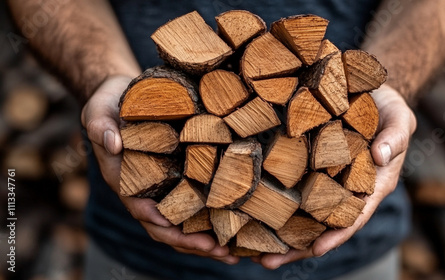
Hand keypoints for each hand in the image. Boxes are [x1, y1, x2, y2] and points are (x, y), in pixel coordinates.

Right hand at [81, 75, 238, 264]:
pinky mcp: (178, 179)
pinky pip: (193, 206)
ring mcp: (161, 188)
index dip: (157, 220)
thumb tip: (113, 144)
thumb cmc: (109, 103)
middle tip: (219, 251)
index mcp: (123, 178)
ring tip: (232, 252)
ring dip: (204, 241)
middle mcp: (143, 190)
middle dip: (189, 241)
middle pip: (164, 226)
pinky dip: (211, 221)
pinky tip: (235, 229)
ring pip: (181, 224)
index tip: (177, 229)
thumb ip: (100, 126)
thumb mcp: (98, 110)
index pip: (139, 207)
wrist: (123, 96)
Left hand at [253, 84, 416, 268]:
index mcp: (370, 184)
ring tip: (249, 250)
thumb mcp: (398, 118)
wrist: (367, 91)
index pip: (353, 215)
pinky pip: (288, 186)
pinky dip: (271, 201)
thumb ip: (395, 137)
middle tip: (267, 262)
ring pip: (300, 212)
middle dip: (295, 246)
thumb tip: (382, 156)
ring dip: (277, 232)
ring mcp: (323, 179)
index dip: (337, 234)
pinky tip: (249, 212)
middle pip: (320, 224)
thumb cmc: (387, 108)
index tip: (316, 250)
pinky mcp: (305, 165)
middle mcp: (344, 188)